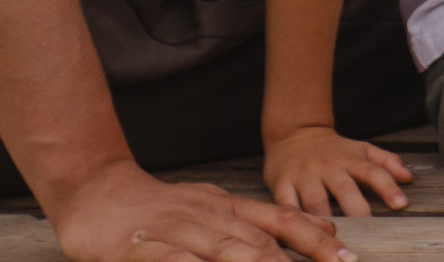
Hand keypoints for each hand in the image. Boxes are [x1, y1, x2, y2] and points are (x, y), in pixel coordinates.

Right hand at [52, 158, 353, 261]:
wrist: (97, 189)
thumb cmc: (161, 209)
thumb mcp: (214, 208)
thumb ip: (258, 223)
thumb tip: (317, 230)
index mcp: (228, 207)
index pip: (280, 220)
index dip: (315, 238)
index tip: (346, 254)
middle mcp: (209, 216)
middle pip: (261, 241)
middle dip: (298, 259)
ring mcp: (177, 229)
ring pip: (224, 249)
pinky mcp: (142, 246)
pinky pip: (173, 259)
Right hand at [266, 124, 415, 219]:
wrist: (293, 134)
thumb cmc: (333, 150)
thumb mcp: (361, 149)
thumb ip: (386, 162)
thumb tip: (409, 178)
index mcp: (351, 159)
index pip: (373, 172)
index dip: (387, 187)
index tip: (401, 205)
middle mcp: (328, 167)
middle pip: (345, 189)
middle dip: (357, 210)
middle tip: (368, 232)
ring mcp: (304, 176)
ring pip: (315, 201)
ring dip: (325, 220)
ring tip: (335, 238)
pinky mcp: (281, 184)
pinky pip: (287, 204)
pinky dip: (294, 218)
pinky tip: (301, 232)